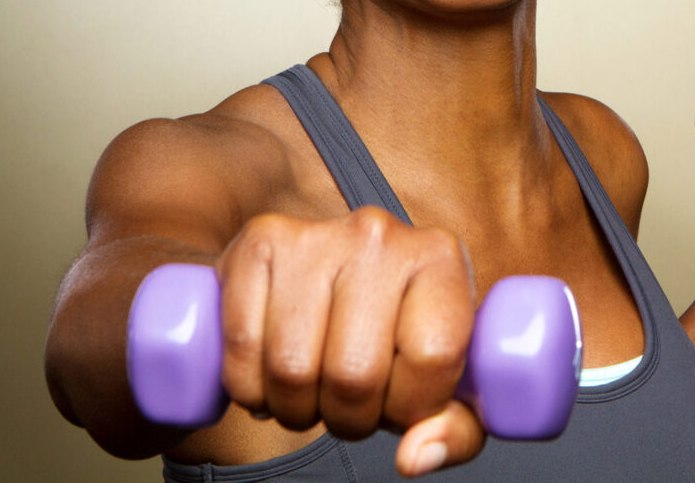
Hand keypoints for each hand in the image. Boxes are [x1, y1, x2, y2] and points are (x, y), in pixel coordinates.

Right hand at [214, 207, 482, 475]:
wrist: (341, 278)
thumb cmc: (399, 335)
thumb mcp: (448, 386)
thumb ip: (453, 431)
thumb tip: (414, 459)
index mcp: (440, 259)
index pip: (432, 357)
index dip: (410, 405)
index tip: (400, 400)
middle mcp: (378, 235)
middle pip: (354, 372)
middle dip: (348, 416)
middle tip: (348, 404)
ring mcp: (314, 235)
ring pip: (291, 368)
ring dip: (295, 408)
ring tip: (312, 391)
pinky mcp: (258, 243)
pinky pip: (241, 346)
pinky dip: (249, 387)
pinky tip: (270, 376)